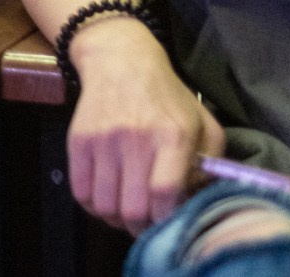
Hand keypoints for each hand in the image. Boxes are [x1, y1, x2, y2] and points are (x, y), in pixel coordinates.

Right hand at [65, 16, 223, 233]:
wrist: (120, 61)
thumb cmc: (168, 97)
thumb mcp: (203, 123)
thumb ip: (210, 164)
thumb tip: (197, 201)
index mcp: (173, 135)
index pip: (165, 192)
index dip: (166, 218)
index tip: (169, 223)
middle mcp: (136, 138)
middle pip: (133, 207)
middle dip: (141, 228)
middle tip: (146, 225)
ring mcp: (103, 140)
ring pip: (104, 205)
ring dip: (116, 220)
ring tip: (125, 214)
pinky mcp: (78, 141)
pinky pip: (80, 191)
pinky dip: (92, 206)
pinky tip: (105, 199)